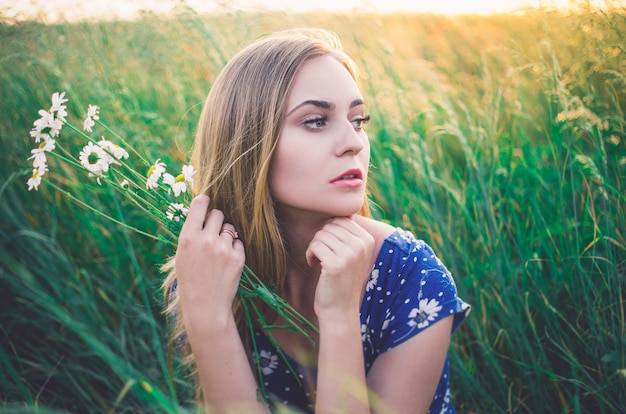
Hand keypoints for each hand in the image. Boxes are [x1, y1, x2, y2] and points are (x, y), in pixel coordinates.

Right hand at [174, 195, 244, 329]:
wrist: (205, 306)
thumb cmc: (190, 280)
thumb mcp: (182, 255)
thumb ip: (191, 233)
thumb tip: (202, 210)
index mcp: (187, 238)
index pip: (199, 205)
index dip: (204, 201)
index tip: (206, 200)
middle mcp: (205, 240)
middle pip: (218, 213)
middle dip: (216, 221)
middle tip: (212, 233)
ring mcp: (223, 248)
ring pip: (230, 228)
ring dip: (226, 235)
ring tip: (218, 253)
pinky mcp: (237, 257)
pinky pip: (238, 242)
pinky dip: (234, 249)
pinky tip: (226, 263)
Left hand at [305, 216, 374, 319]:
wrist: (340, 310)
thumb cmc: (342, 280)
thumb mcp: (352, 255)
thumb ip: (348, 234)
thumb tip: (340, 213)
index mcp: (368, 240)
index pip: (341, 220)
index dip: (329, 231)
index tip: (328, 247)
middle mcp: (361, 246)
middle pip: (330, 226)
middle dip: (321, 238)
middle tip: (321, 254)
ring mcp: (349, 255)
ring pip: (321, 235)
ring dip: (314, 247)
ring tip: (318, 260)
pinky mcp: (335, 265)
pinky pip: (315, 245)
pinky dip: (310, 254)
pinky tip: (313, 264)